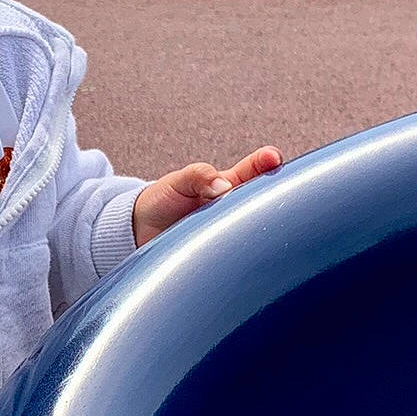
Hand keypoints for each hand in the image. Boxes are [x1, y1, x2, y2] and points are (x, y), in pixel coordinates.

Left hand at [132, 146, 281, 247]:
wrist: (141, 233)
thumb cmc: (162, 201)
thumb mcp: (178, 181)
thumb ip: (200, 176)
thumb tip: (224, 186)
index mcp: (230, 183)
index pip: (255, 169)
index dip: (267, 161)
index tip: (272, 157)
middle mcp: (236, 207)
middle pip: (264, 201)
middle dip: (275, 198)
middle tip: (275, 198)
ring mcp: (231, 231)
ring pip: (256, 230)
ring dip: (258, 229)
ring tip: (246, 228)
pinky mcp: (223, 256)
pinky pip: (239, 256)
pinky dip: (243, 256)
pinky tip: (242, 258)